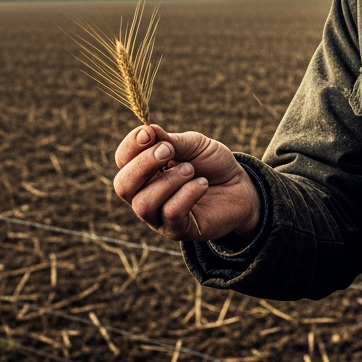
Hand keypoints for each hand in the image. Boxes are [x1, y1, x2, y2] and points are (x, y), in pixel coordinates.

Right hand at [113, 124, 261, 242]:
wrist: (239, 188)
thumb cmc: (211, 164)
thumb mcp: (193, 144)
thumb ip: (169, 140)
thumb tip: (146, 131)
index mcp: (144, 170)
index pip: (122, 160)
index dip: (130, 146)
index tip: (149, 134)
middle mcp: (144, 194)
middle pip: (123, 186)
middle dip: (143, 165)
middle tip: (168, 151)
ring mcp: (157, 215)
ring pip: (144, 203)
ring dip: (168, 181)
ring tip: (191, 170)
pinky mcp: (176, 230)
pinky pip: (171, 214)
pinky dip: (187, 194)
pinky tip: (201, 184)